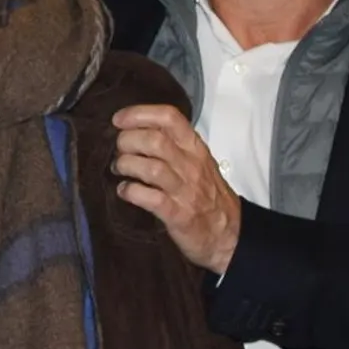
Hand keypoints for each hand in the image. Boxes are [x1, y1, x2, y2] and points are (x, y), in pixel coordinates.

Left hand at [111, 104, 241, 273]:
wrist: (229, 234)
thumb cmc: (208, 195)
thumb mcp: (197, 161)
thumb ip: (173, 144)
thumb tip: (135, 130)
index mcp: (195, 148)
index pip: (169, 118)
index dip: (139, 114)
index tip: (118, 120)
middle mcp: (191, 165)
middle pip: (155, 140)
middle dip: (127, 141)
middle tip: (119, 150)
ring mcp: (186, 191)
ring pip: (151, 168)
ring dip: (126, 165)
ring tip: (119, 169)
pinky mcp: (178, 215)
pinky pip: (151, 198)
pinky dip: (131, 191)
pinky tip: (124, 191)